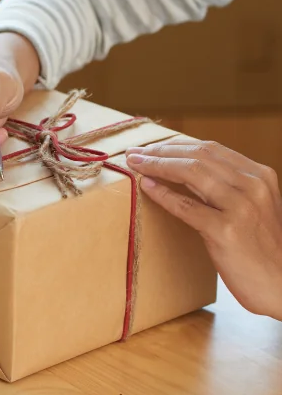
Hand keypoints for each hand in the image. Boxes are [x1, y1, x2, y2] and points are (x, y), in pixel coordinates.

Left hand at [126, 139, 281, 319]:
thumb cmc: (261, 249)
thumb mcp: (252, 208)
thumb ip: (229, 188)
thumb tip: (184, 171)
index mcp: (260, 176)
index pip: (211, 149)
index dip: (176, 145)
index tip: (151, 147)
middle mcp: (254, 186)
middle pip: (199, 156)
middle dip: (161, 151)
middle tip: (134, 153)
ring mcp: (241, 207)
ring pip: (191, 173)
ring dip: (157, 166)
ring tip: (135, 164)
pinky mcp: (227, 231)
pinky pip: (186, 206)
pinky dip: (163, 194)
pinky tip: (146, 186)